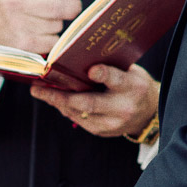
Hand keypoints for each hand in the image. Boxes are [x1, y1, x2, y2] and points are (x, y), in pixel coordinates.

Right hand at [0, 0, 82, 55]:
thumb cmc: (5, 5)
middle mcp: (14, 2)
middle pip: (58, 5)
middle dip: (71, 7)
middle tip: (72, 8)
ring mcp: (18, 24)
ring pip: (57, 24)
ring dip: (57, 24)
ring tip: (43, 22)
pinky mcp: (23, 44)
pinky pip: (53, 41)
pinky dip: (51, 39)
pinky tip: (40, 34)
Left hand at [32, 63, 158, 138]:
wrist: (148, 114)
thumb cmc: (134, 85)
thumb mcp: (131, 71)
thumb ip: (110, 66)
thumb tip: (79, 55)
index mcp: (133, 87)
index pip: (116, 80)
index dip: (103, 74)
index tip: (90, 69)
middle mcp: (122, 108)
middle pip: (89, 102)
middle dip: (61, 95)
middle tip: (39, 88)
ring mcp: (112, 123)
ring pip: (78, 113)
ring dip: (56, 102)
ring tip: (39, 91)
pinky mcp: (101, 131)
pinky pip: (78, 119)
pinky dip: (64, 108)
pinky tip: (53, 99)